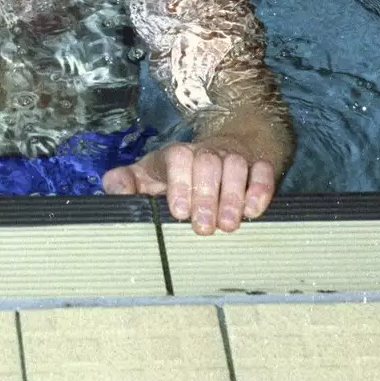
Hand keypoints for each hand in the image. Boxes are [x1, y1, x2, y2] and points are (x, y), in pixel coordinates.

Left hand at [101, 140, 276, 234]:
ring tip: (229, 225)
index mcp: (175, 155)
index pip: (178, 157)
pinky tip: (253, 211)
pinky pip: (263, 171)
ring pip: (236, 166)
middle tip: (204, 227)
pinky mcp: (256, 165)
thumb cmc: (174, 174)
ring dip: (234, 196)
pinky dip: (260, 190)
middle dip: (207, 196)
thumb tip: (116, 188)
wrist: (217, 153)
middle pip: (208, 162)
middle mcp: (205, 152)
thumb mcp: (145, 176)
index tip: (178, 212)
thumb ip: (124, 182)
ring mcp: (233, 157)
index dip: (179, 183)